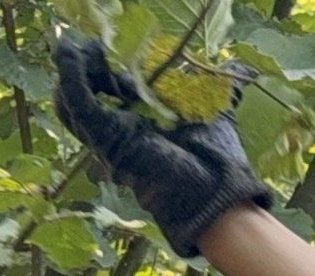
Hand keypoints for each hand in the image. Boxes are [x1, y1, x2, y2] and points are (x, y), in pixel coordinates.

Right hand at [55, 39, 271, 256]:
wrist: (217, 190)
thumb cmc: (218, 159)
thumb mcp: (215, 113)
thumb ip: (220, 90)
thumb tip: (243, 66)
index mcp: (140, 131)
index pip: (113, 96)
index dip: (114, 74)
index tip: (125, 58)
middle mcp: (120, 136)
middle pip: (86, 100)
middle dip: (88, 71)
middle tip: (95, 47)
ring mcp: (110, 138)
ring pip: (73, 102)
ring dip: (73, 69)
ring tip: (80, 45)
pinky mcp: (106, 136)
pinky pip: (78, 103)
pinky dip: (72, 75)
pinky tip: (71, 51)